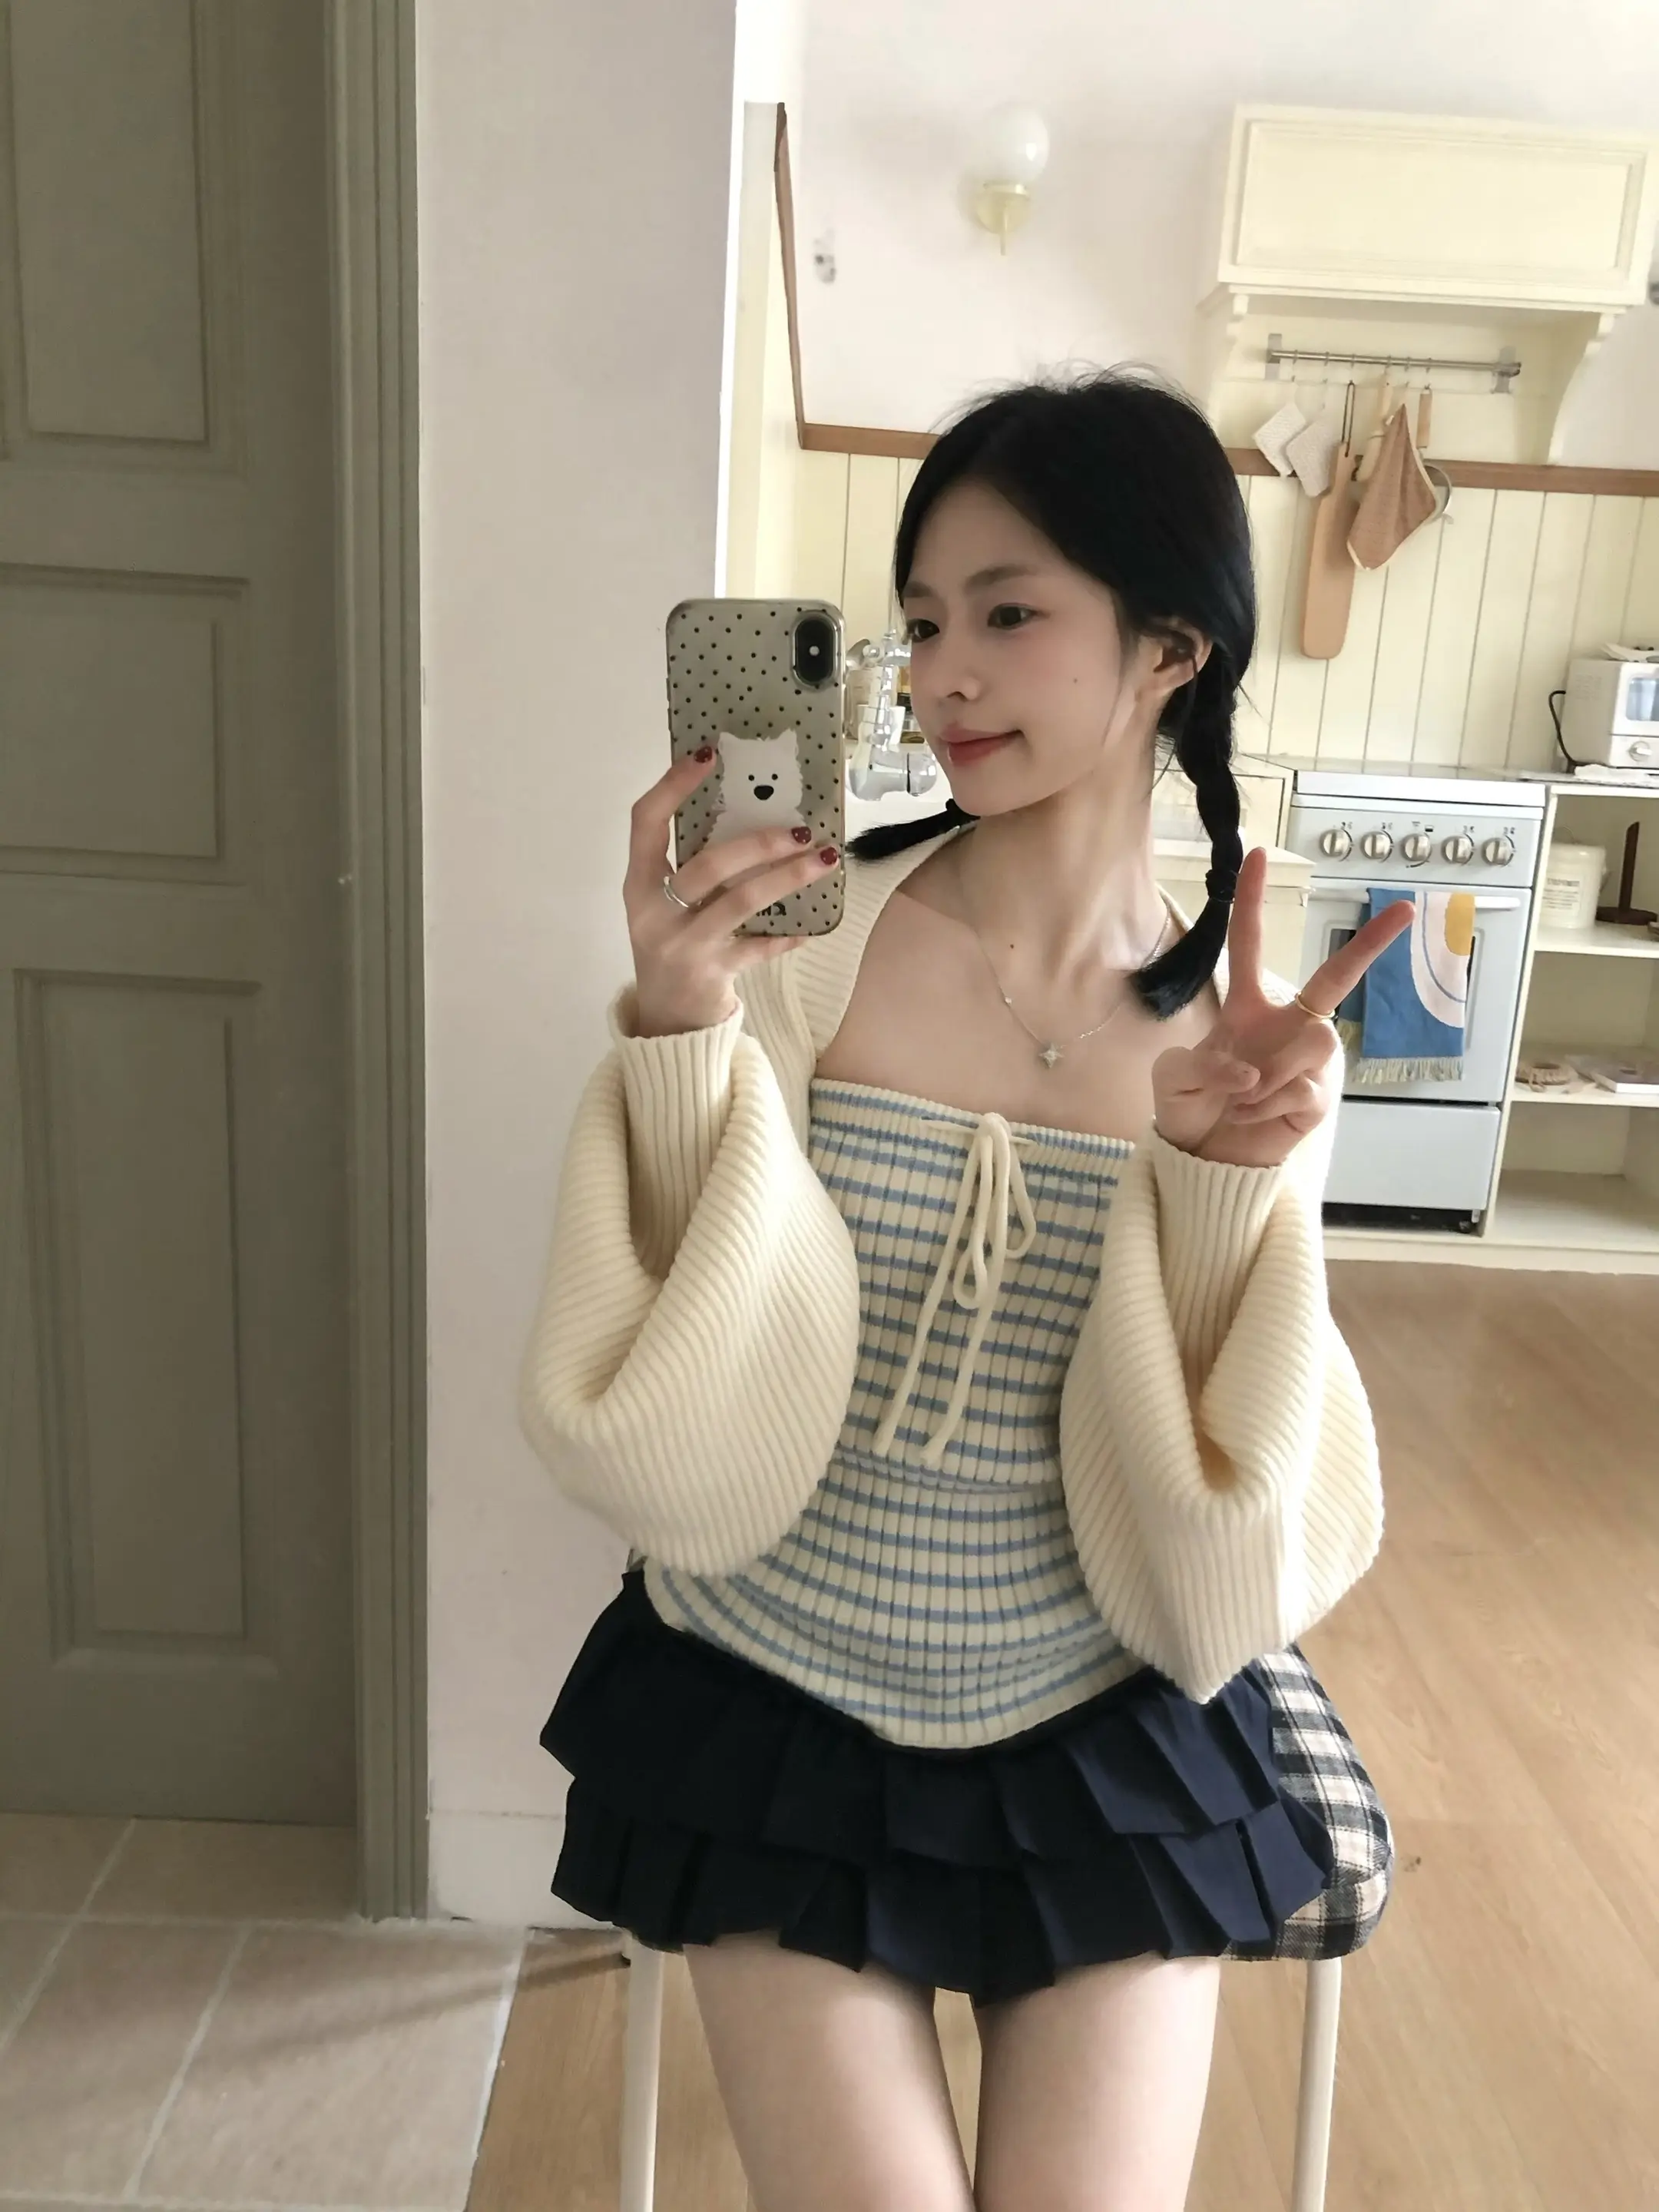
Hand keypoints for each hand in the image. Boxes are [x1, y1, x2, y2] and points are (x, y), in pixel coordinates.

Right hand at [625, 748, 841, 1036]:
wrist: (667, 1021)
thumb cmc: (674, 945)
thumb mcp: (668, 904)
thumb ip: (693, 867)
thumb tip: (754, 811)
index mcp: (639, 884)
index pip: (645, 822)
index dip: (672, 785)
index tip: (707, 754)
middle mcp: (654, 912)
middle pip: (707, 865)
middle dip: (758, 842)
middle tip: (800, 828)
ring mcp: (682, 944)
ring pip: (740, 902)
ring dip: (787, 878)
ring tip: (825, 858)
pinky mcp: (711, 973)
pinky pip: (759, 948)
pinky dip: (787, 935)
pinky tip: (811, 926)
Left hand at [1150, 846, 1414, 1167]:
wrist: (1203, 1159)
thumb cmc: (1188, 1107)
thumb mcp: (1172, 1080)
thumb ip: (1202, 1066)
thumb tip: (1249, 1071)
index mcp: (1245, 1007)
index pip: (1247, 944)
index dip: (1250, 901)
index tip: (1256, 854)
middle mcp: (1285, 1025)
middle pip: (1334, 978)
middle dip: (1370, 945)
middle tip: (1403, 911)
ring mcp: (1306, 1061)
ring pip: (1314, 1041)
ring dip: (1270, 1072)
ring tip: (1240, 1098)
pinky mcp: (1319, 1097)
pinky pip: (1302, 1089)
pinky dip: (1265, 1106)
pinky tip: (1249, 1116)